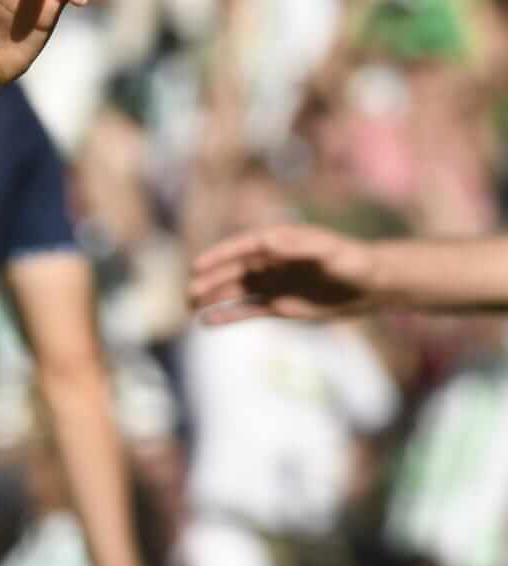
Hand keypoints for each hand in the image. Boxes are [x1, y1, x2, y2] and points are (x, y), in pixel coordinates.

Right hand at [188, 224, 377, 324]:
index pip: (241, 248)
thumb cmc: (356, 262)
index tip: (197, 266)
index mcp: (278, 243)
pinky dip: (227, 316)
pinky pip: (247, 311)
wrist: (374, 285)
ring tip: (189, 307)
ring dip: (212, 298)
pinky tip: (207, 322)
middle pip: (232, 271)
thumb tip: (267, 242)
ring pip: (234, 291)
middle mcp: (270, 262)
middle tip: (190, 293)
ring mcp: (272, 285)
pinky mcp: (278, 306)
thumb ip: (300, 247)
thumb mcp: (331, 252)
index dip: (218, 256)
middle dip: (210, 281)